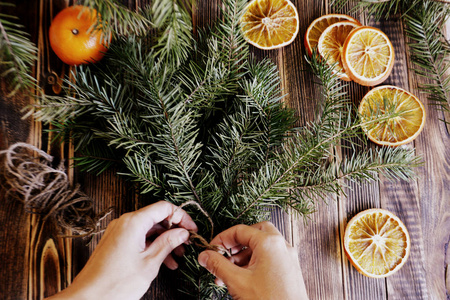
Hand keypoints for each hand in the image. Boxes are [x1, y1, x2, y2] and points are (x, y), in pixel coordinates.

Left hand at [47, 201, 196, 299]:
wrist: (87, 298)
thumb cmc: (116, 283)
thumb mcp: (149, 263)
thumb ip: (168, 243)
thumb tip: (183, 233)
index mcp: (133, 222)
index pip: (164, 207)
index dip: (182, 217)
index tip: (192, 230)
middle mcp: (125, 222)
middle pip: (157, 217)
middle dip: (174, 230)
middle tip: (187, 245)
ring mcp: (119, 232)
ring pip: (149, 229)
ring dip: (165, 240)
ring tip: (177, 257)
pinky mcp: (116, 242)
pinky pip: (139, 237)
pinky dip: (152, 246)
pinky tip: (164, 261)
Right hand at [198, 222, 307, 299]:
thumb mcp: (237, 282)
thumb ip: (218, 265)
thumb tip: (204, 256)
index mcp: (269, 243)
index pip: (240, 230)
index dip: (222, 239)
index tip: (211, 250)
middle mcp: (281, 246)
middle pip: (255, 232)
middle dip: (237, 243)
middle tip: (225, 254)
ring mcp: (287, 257)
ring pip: (262, 246)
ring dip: (243, 256)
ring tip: (228, 273)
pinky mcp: (289, 269)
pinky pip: (269, 258)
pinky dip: (255, 263)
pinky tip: (242, 279)